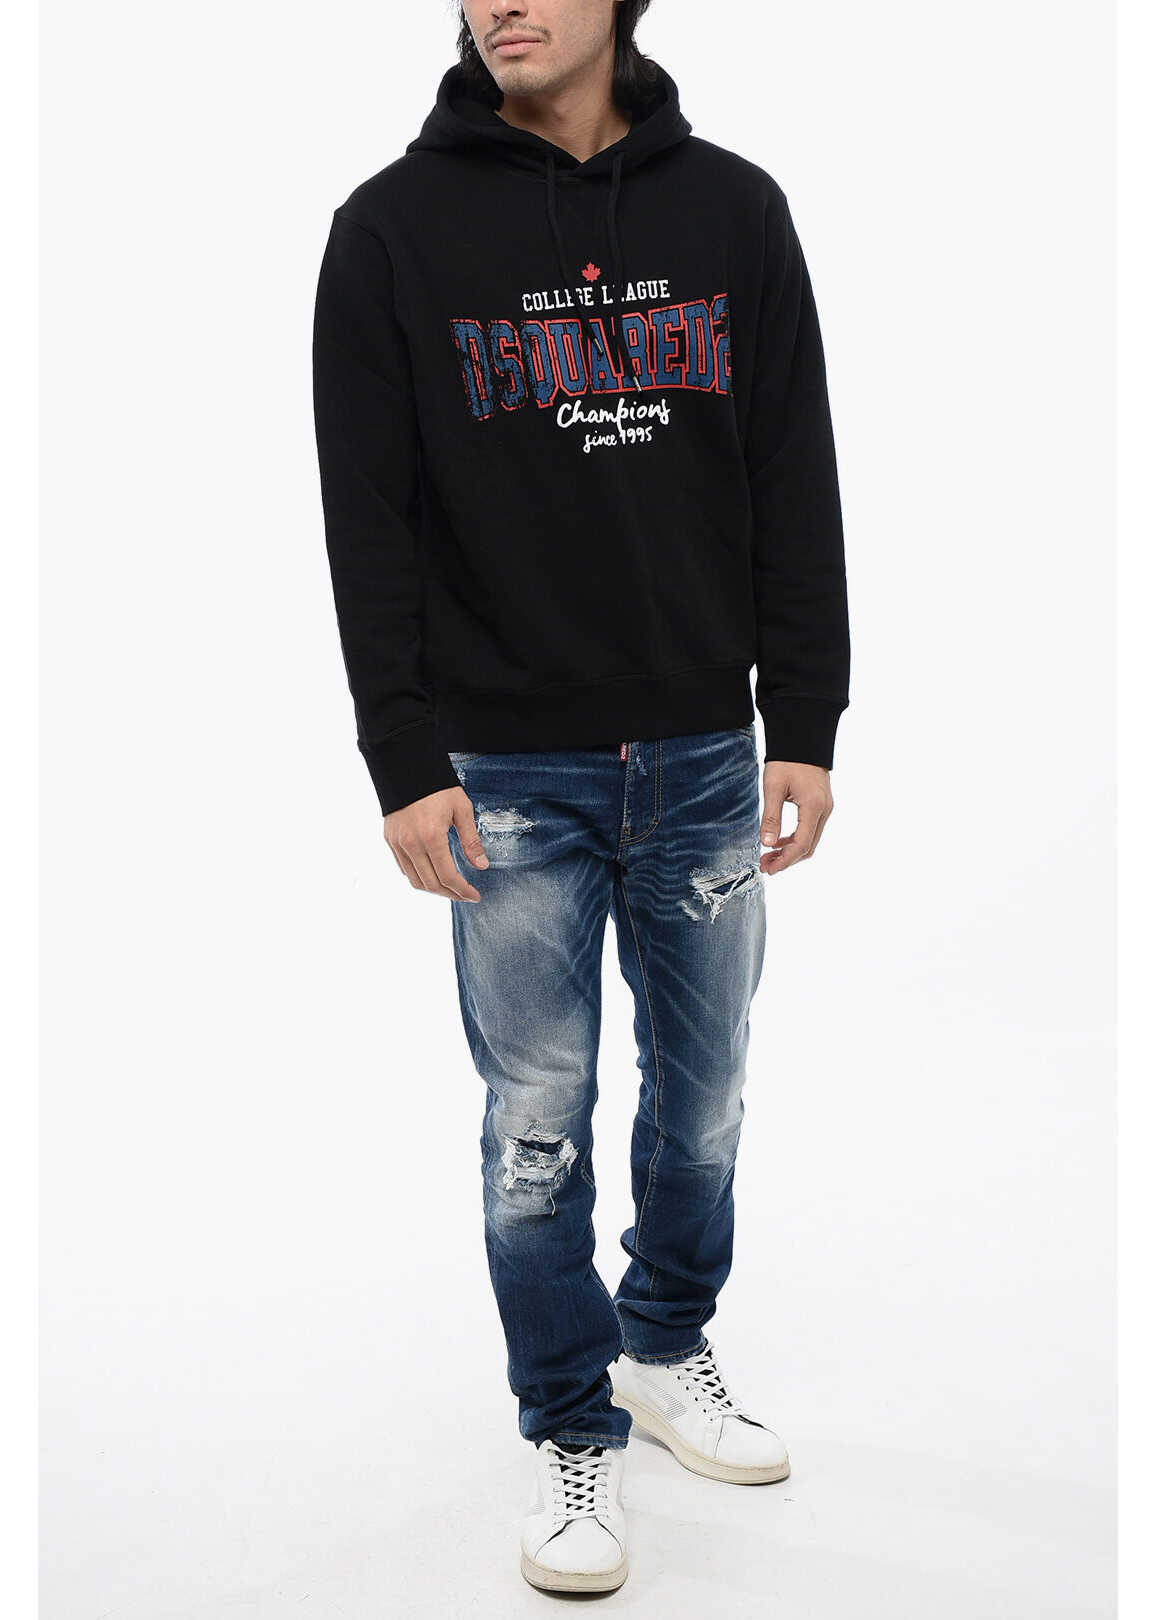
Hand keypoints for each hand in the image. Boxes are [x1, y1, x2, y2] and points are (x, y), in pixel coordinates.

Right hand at [384, 787, 488, 901]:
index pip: (447, 877)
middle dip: (450, 894)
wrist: (407, 768)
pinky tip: (432, 873)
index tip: (474, 896)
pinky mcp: (390, 840)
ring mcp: (398, 843)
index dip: (462, 891)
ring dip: (433, 889)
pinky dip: (418, 876)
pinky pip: (404, 868)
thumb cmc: (438, 786)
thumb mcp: (462, 809)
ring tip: (450, 888)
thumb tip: (481, 865)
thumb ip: (471, 840)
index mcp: (431, 837)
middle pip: (430, 884)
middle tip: (464, 894)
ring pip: (414, 880)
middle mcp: (411, 844)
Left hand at [759, 761, 833, 875]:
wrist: (802, 739)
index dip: (785, 860)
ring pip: (810, 840)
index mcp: (813, 807)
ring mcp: (825, 808)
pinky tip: (778, 841)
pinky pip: (810, 830)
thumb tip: (767, 844)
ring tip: (768, 856)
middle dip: (787, 860)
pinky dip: (795, 839)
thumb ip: (771, 817)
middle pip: (808, 847)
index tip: (769, 869)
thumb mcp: (773, 788)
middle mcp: (824, 810)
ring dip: (790, 851)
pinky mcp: (821, 805)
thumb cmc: (786, 760)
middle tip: (765, 866)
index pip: (801, 844)